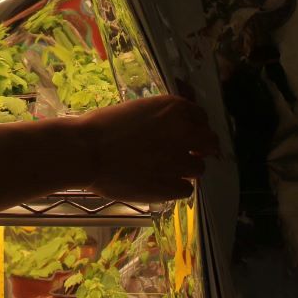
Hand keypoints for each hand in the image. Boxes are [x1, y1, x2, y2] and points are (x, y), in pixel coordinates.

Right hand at [77, 95, 218, 201]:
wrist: (86, 151)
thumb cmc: (102, 126)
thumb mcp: (138, 110)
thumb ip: (161, 119)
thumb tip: (172, 129)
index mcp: (174, 109)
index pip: (201, 117)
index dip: (194, 127)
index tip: (186, 134)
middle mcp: (184, 132)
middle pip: (211, 143)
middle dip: (202, 148)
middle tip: (188, 154)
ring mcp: (180, 161)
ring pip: (199, 168)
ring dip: (187, 169)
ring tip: (166, 170)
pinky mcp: (171, 186)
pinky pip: (186, 189)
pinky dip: (176, 187)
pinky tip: (160, 184)